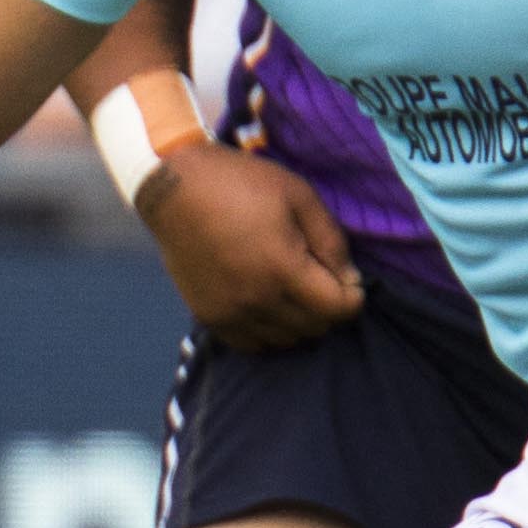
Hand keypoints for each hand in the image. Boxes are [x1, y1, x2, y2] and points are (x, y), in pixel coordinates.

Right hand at [138, 144, 362, 348]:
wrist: (174, 190)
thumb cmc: (242, 184)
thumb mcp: (300, 197)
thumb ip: (332, 241)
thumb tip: (350, 279)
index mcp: (283, 268)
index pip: (338, 308)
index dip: (353, 295)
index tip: (347, 277)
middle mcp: (256, 300)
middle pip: (314, 327)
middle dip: (327, 306)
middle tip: (319, 279)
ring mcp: (229, 312)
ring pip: (285, 340)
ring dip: (297, 321)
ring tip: (291, 292)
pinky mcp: (208, 317)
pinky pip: (251, 343)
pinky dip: (267, 330)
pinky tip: (266, 304)